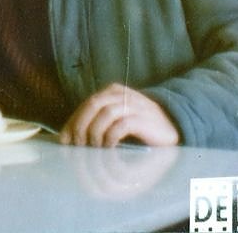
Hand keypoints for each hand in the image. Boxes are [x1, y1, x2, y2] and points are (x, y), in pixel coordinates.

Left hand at [60, 83, 179, 147]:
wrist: (173, 126)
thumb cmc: (141, 125)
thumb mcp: (117, 118)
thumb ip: (98, 121)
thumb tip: (70, 137)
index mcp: (112, 91)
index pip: (86, 104)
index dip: (73, 121)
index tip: (64, 139)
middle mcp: (121, 94)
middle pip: (92, 104)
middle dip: (80, 125)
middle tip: (77, 144)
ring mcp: (133, 104)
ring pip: (105, 113)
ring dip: (95, 132)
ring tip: (93, 147)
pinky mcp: (143, 118)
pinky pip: (121, 125)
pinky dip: (111, 136)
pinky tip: (109, 146)